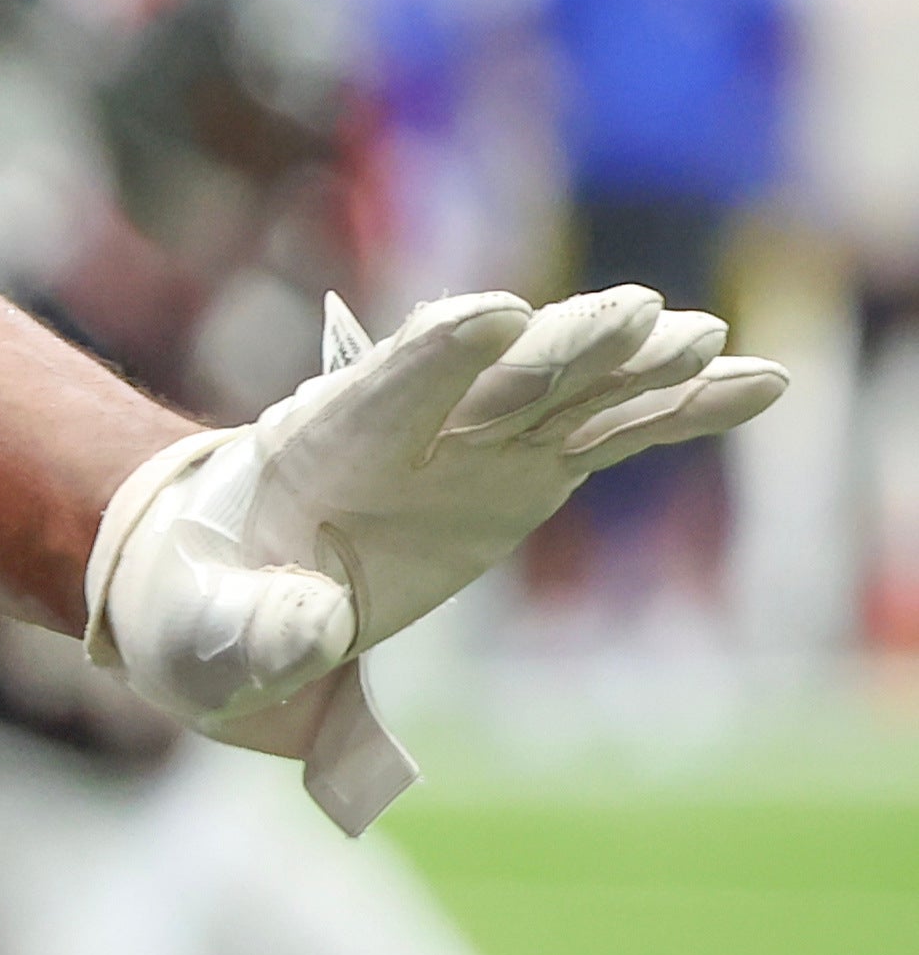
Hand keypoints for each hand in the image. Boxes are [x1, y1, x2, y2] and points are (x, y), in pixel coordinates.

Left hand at [90, 287, 784, 832]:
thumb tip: (318, 622)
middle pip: (489, 380)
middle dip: (557, 349)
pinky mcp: (522, 473)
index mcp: (312, 450)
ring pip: (565, 393)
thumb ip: (248, 632)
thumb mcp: (196, 639)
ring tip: (708, 338)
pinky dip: (679, 412)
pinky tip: (759, 384)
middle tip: (634, 315)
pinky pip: (612, 434)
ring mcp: (472, 445)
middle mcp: (405, 430)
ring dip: (635, 366)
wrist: (220, 602)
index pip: (377, 390)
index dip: (433, 357)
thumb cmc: (195, 617)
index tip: (492, 317)